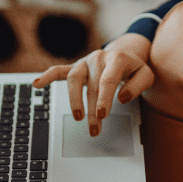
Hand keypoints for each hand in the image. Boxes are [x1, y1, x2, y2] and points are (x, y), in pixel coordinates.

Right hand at [33, 33, 153, 136]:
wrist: (125, 52)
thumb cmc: (134, 68)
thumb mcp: (146, 74)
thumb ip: (137, 86)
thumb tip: (122, 98)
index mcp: (116, 59)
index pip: (108, 80)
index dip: (104, 98)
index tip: (102, 114)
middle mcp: (98, 58)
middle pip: (92, 86)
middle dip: (92, 109)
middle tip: (94, 129)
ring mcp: (85, 62)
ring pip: (74, 79)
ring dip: (74, 100)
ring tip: (77, 117)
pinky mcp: (76, 66)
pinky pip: (59, 70)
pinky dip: (47, 76)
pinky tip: (36, 84)